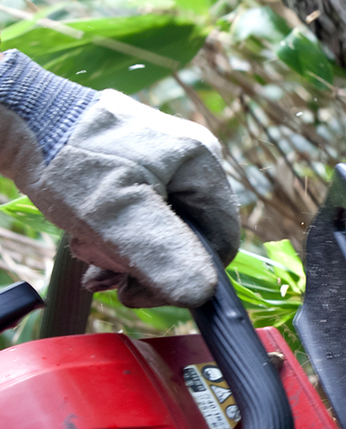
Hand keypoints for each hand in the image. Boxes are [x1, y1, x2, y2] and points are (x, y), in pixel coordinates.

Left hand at [0, 50, 239, 307]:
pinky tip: (83, 233)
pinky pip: (135, 210)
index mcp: (203, 163)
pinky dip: (112, 231)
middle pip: (187, 237)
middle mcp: (190, 157)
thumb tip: (203, 294)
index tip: (139, 290)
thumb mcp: (117, 215)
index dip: (187, 276)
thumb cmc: (66, 159)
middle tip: (102, 272)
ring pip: (159, 227)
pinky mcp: (130, 159)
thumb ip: (163, 256)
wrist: (11, 112)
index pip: (221, 241)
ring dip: (122, 251)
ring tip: (84, 246)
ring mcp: (160, 156)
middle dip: (144, 263)